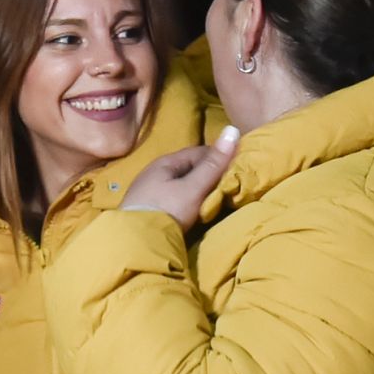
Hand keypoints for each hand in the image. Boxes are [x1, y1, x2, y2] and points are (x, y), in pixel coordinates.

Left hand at [119, 126, 239, 231]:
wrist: (135, 244)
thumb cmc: (166, 210)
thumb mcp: (193, 187)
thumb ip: (214, 164)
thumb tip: (233, 129)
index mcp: (164, 163)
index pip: (197, 152)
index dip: (218, 157)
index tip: (237, 166)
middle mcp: (154, 174)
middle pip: (188, 169)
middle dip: (208, 174)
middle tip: (230, 185)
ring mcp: (149, 193)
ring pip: (181, 186)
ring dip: (198, 190)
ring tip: (216, 199)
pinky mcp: (148, 211)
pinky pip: (174, 200)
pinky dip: (187, 203)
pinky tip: (195, 212)